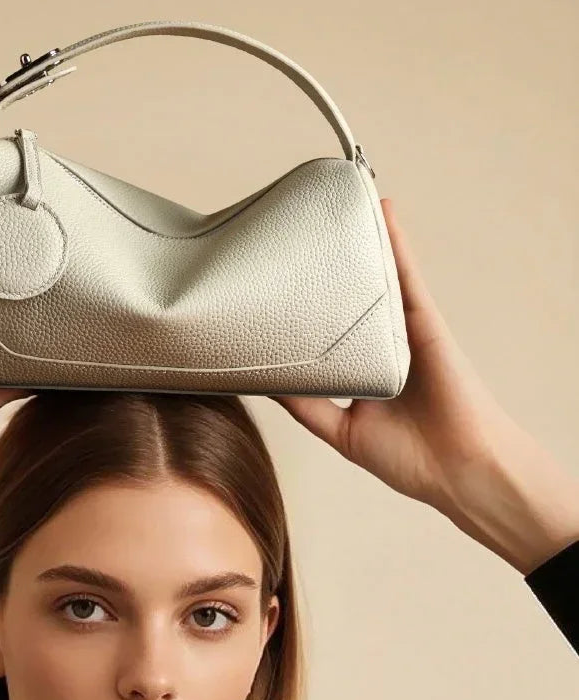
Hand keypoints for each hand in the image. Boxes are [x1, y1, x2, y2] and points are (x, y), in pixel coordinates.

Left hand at [271, 198, 527, 515]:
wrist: (456, 470)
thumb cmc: (407, 456)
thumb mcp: (338, 430)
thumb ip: (305, 405)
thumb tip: (265, 381)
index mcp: (359, 368)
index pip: (325, 329)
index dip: (302, 308)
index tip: (269, 288)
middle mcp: (380, 344)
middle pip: (348, 296)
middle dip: (326, 268)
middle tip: (294, 235)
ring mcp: (403, 330)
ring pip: (377, 278)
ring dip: (360, 243)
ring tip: (333, 207)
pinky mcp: (425, 323)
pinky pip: (408, 277)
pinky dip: (396, 244)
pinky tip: (382, 213)